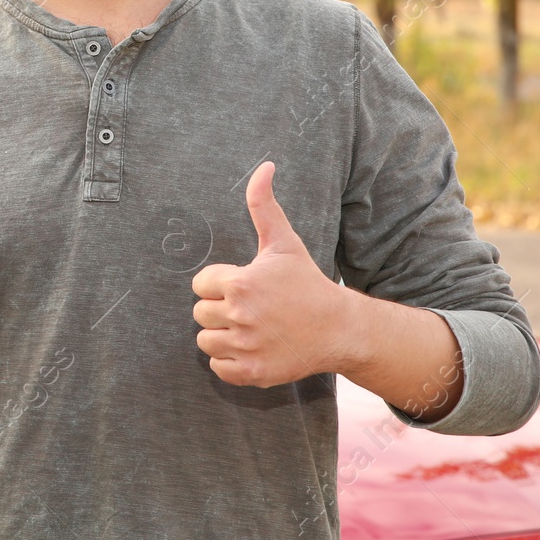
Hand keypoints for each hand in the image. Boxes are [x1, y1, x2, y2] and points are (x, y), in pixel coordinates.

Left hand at [192, 161, 355, 387]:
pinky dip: (230, 362)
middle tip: (249, 308)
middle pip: (200, 314)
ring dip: (222, 336)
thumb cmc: (306, 283)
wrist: (339, 328)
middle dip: (220, 309)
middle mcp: (240, 317)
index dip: (220, 284)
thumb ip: (264, 205)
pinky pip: (218, 368)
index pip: (200, 285)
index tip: (244, 286)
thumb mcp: (283, 242)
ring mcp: (246, 348)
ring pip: (206, 342)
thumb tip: (264, 166)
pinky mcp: (252, 373)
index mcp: (241, 283)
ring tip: (250, 328)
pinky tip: (252, 348)